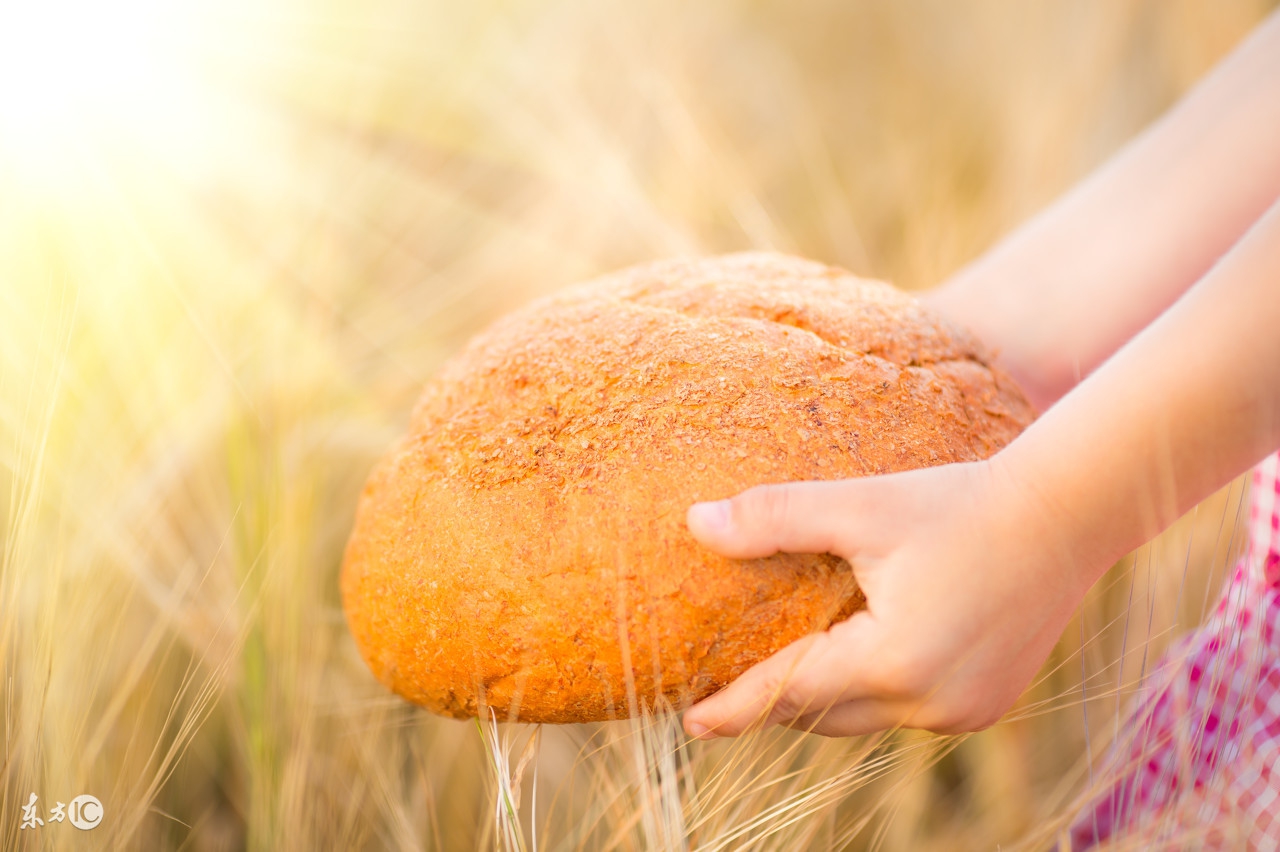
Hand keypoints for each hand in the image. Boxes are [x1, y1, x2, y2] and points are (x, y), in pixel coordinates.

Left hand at [681, 457, 1094, 737]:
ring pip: (864, 717)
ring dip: (823, 696)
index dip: (737, 708)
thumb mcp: (861, 505)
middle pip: (824, 714)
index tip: (690, 721)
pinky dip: (871, 690)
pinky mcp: (986, 705)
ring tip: (780, 671)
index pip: (790, 693)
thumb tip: (697, 523)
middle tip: (724, 691)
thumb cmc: (960, 503)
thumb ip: (776, 518)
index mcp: (894, 661)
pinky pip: (905, 710)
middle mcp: (931, 703)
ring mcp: (964, 711)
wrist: (1067, 514)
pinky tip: (854, 657)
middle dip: (774, 702)